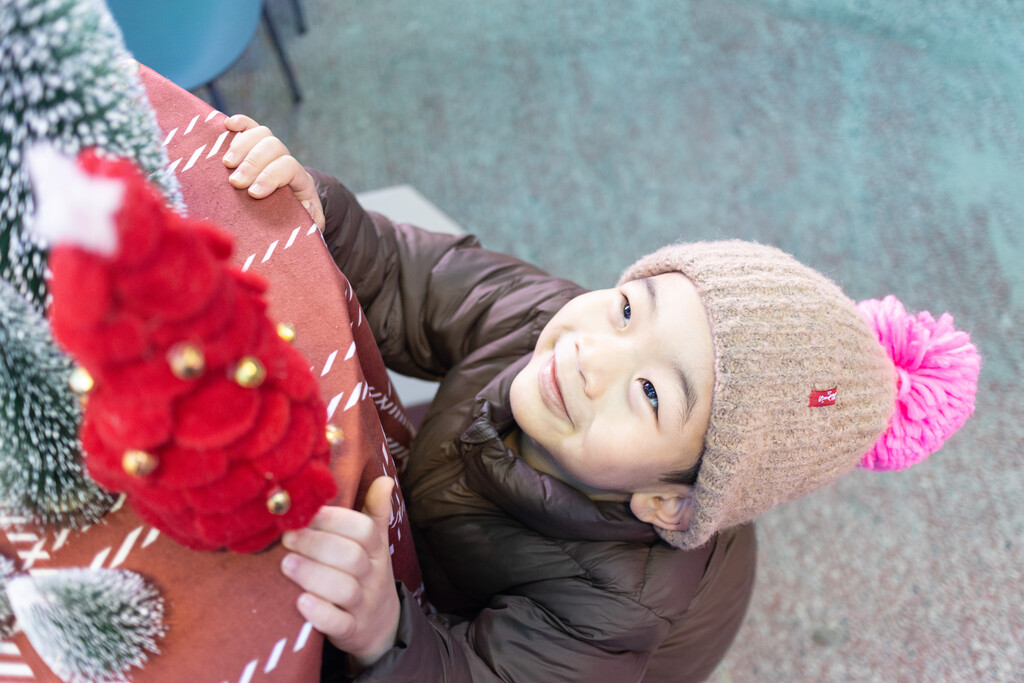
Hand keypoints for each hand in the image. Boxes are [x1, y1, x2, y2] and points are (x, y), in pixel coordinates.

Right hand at [222, 114, 324, 230]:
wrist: (291, 208)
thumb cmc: (294, 219)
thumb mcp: (308, 225)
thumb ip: (311, 220)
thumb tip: (306, 208)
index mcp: (300, 179)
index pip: (288, 167)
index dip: (271, 176)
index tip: (253, 194)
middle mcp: (286, 159)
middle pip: (273, 147)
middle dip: (253, 163)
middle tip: (235, 182)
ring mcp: (270, 150)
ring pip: (261, 134)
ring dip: (241, 146)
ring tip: (226, 164)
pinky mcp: (254, 145)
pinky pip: (249, 126)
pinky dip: (239, 123)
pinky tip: (227, 125)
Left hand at [280, 476, 399, 666]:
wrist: (380, 626)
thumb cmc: (367, 574)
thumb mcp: (376, 544)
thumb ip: (376, 512)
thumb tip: (384, 479)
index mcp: (376, 551)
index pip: (364, 530)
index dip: (335, 519)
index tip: (306, 513)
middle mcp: (373, 577)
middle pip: (351, 557)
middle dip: (316, 545)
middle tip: (287, 538)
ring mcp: (363, 605)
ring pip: (344, 590)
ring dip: (312, 575)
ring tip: (286, 565)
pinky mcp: (351, 631)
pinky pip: (338, 624)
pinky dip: (319, 613)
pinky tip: (299, 602)